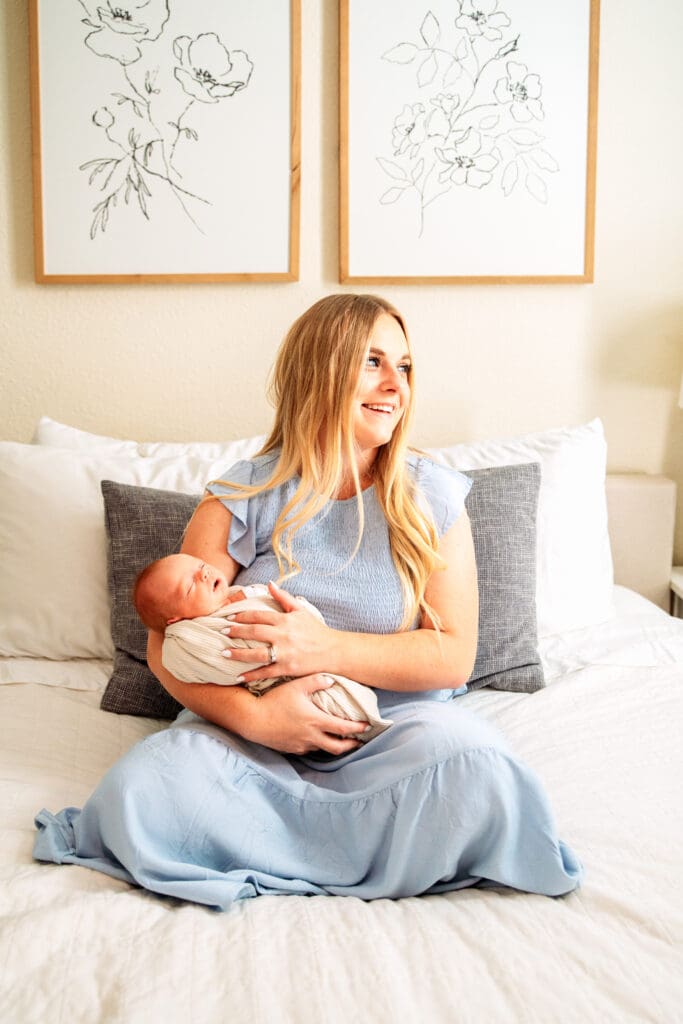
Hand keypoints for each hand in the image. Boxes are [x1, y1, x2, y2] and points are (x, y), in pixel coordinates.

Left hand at [220, 581, 330, 684]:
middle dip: (236, 632)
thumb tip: (269, 583)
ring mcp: (285, 653)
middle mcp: (283, 635)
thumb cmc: (316, 630)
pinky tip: (239, 677)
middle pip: (254, 632)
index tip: (229, 617)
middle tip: (222, 632)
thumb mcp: (301, 611)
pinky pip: (266, 672)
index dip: (242, 616)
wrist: (334, 651)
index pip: (259, 615)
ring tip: (224, 654)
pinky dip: (252, 675)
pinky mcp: (287, 668)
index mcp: (285, 620)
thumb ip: (283, 598)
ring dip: (238, 654)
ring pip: (256, 653)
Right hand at [247, 675, 365, 754]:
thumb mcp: (296, 686)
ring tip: (341, 740)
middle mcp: (311, 737)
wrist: (252, 719)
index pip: (344, 729)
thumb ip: (316, 681)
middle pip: (338, 747)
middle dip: (351, 745)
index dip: (358, 729)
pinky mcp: (291, 749)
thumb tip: (332, 678)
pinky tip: (316, 739)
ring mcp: (301, 745)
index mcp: (316, 721)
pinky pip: (309, 749)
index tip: (368, 726)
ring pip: (323, 749)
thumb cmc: (274, 700)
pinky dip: (317, 745)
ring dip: (334, 746)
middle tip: (360, 740)